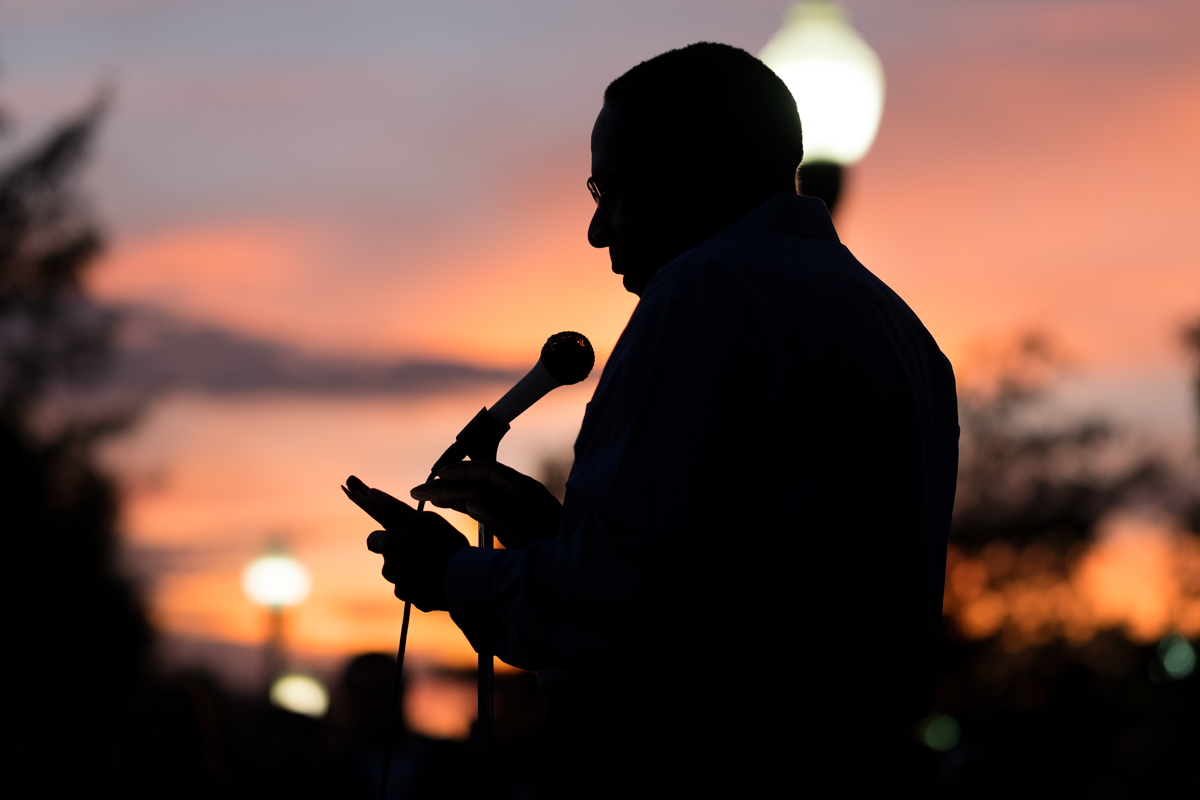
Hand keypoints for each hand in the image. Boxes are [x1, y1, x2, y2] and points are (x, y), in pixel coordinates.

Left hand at [344, 475, 468, 611]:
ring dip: (410, 569)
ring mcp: (401, 588)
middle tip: (424, 547)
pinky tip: (437, 578)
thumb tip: (370, 494)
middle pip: (388, 557)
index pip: (373, 538)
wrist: (465, 581)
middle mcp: (389, 569)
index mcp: (389, 546)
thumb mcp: (423, 519)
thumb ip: (393, 508)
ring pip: (400, 574)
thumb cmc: (445, 544)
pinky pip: (412, 590)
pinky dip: (421, 584)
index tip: (404, 533)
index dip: (388, 535)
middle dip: (400, 553)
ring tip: (434, 563)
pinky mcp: (414, 602)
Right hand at [410, 461, 561, 548]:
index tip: (438, 474)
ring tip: (425, 496)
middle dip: (448, 485)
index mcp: (523, 491)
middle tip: (419, 490)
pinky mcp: (509, 521)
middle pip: (477, 483)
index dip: (462, 470)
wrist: (572, 567)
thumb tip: (473, 499)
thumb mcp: (527, 533)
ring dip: (451, 494)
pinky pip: (481, 507)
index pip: (487, 472)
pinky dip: (461, 504)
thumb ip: (501, 515)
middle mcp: (516, 495)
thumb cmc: (553, 549)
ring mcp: (512, 507)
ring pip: (476, 495)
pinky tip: (445, 504)